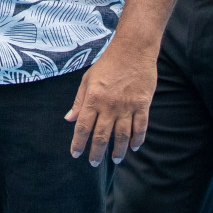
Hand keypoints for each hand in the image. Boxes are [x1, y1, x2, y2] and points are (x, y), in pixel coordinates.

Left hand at [66, 39, 156, 166]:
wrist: (133, 49)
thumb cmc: (108, 63)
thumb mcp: (87, 79)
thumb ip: (79, 101)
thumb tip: (69, 119)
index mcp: (93, 98)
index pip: (83, 126)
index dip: (78, 142)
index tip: (75, 154)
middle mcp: (109, 105)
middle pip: (102, 135)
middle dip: (96, 152)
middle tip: (94, 163)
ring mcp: (127, 106)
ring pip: (122, 135)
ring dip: (118, 150)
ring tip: (116, 159)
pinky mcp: (143, 104)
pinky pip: (140, 127)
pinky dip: (137, 139)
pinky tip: (134, 147)